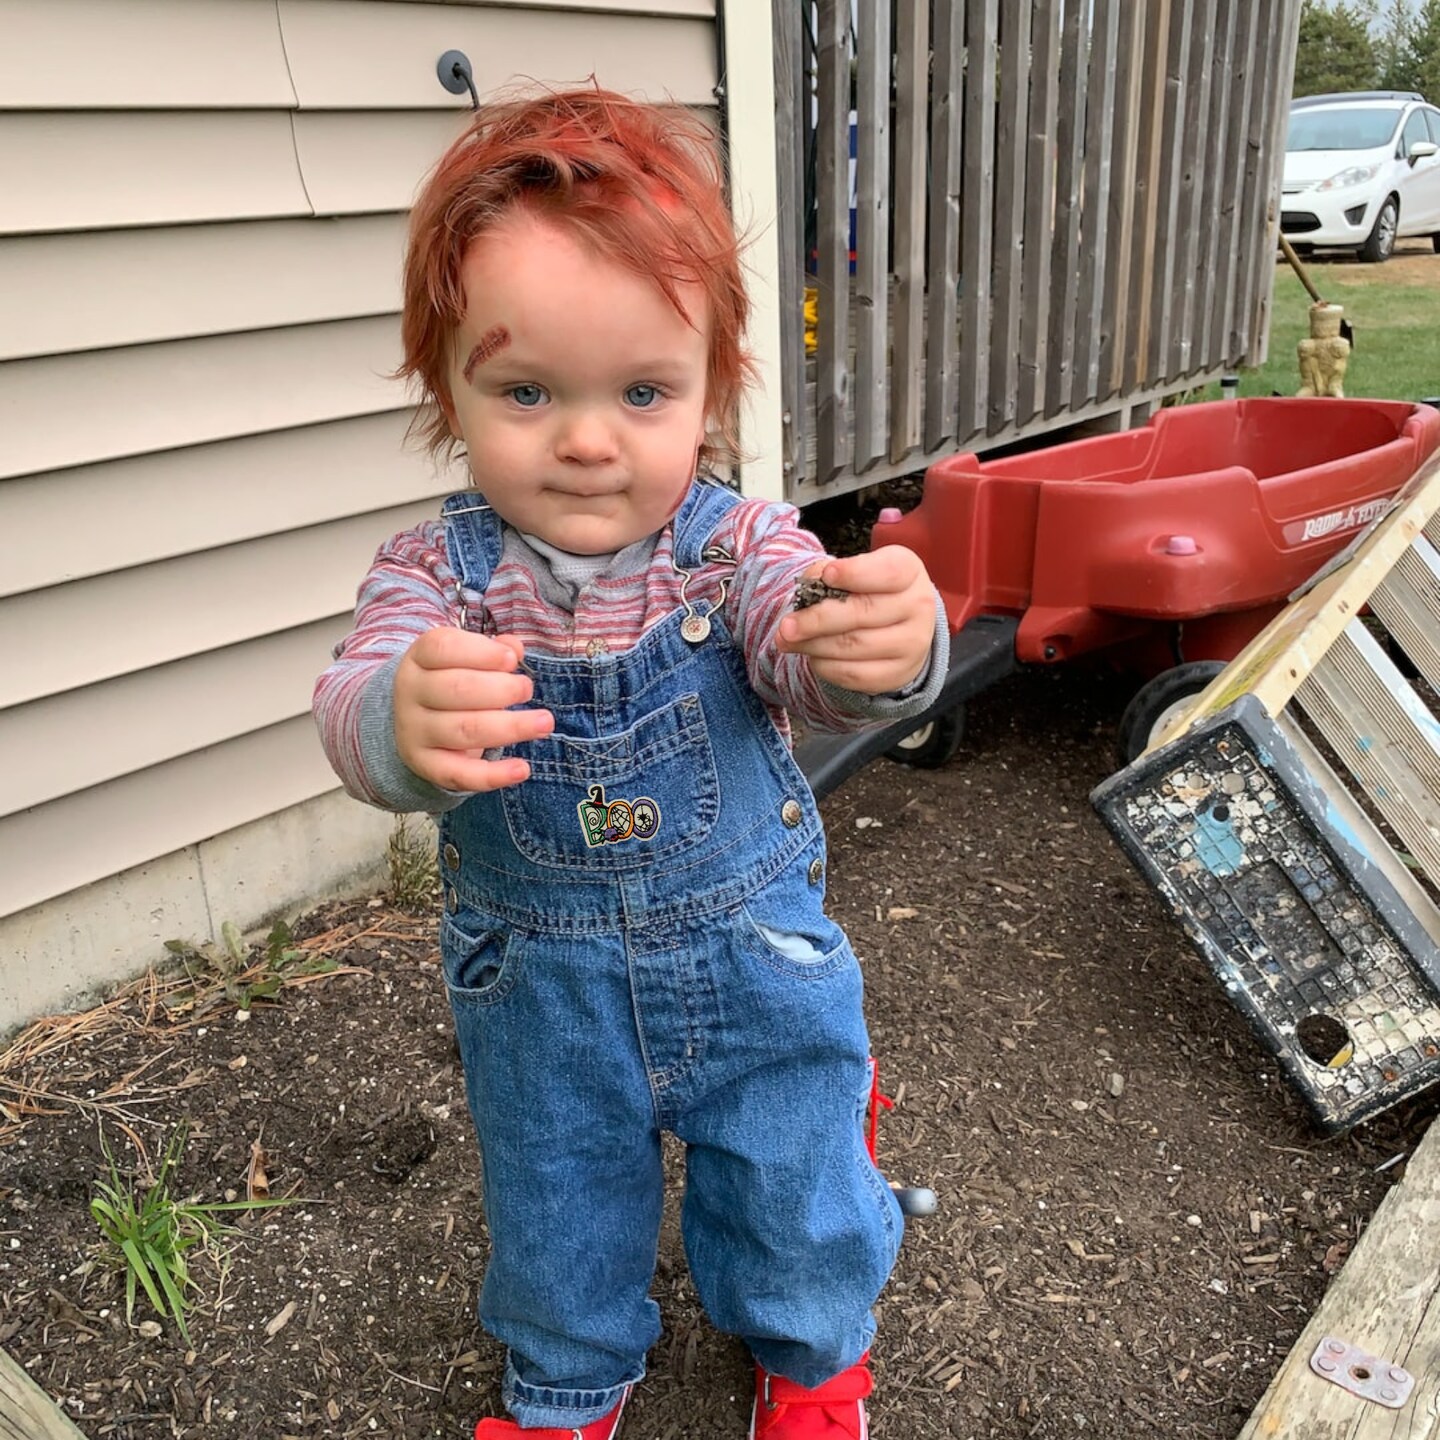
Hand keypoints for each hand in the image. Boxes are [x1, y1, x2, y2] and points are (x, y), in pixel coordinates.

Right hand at [393, 627, 553, 791]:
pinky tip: (522, 769)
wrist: (416, 720)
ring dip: (510, 727)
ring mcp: (416, 731)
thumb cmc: (453, 680)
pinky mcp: (427, 765)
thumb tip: (514, 649)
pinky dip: (493, 775)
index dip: (480, 652)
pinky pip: (459, 774)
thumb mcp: (465, 658)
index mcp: (419, 658)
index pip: (442, 648)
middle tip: (527, 689)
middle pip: (457, 689)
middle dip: (501, 690)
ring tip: (543, 723)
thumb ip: (492, 650)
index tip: (512, 660)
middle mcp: (411, 693)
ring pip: (464, 730)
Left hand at [776, 547, 935, 694]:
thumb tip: (808, 588)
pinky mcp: (898, 673)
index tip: (827, 576)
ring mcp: (913, 643)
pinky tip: (812, 657)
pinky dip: (826, 667)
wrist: (900, 627)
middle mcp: (918, 606)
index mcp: (909, 571)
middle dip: (817, 620)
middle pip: (863, 613)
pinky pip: (855, 674)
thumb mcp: (856, 571)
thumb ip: (829, 573)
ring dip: (814, 645)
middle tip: (786, 626)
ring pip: (854, 646)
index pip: (887, 572)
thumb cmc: (870, 591)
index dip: (855, 573)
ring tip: (788, 641)